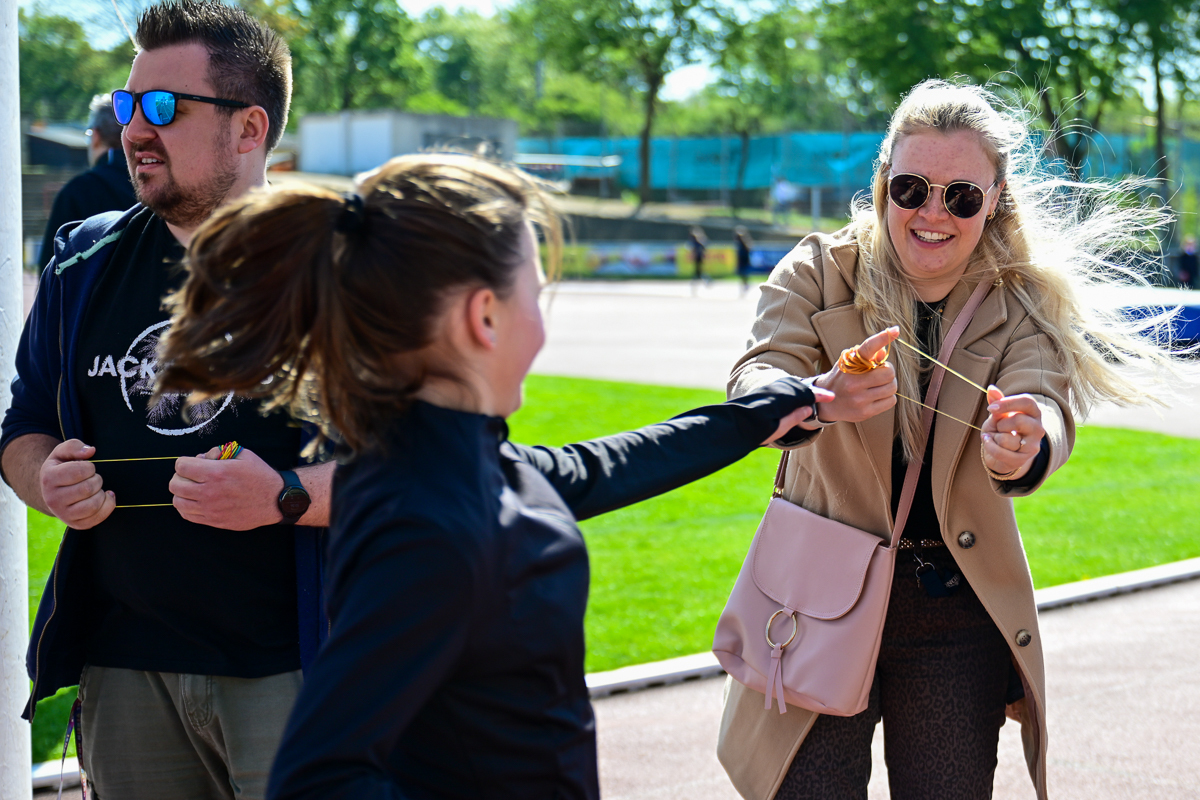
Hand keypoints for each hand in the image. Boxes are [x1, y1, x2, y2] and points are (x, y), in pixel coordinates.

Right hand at [41, 439, 114, 528]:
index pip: (79, 471)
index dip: (89, 467)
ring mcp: (63, 514)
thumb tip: (90, 451)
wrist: (53, 491)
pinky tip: (104, 497)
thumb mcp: (62, 452)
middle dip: (96, 479)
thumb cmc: (61, 468)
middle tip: (92, 478)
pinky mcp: (75, 524)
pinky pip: (97, 518)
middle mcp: (52, 499)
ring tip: (96, 489)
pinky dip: (107, 506)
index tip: (87, 468)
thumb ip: (74, 446)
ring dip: (101, 494)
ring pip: (93, 505)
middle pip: (88, 488)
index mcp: (49, 478)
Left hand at [170, 446, 284, 529]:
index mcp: (216, 472)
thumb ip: (219, 451)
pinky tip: (196, 501)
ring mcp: (210, 508)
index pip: (181, 466)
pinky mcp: (214, 521)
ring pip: (178, 501)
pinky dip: (186, 507)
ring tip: (193, 489)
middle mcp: (209, 491)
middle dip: (180, 477)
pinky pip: (187, 515)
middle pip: (175, 484)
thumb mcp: (243, 454)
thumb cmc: (259, 475)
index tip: (194, 464)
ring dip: (182, 493)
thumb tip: (202, 457)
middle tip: (191, 476)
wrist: (275, 500)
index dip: (185, 462)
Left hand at [761, 386, 835, 444]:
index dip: (819, 396)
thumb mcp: (779, 428)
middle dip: (812, 392)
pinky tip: (794, 396)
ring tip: (811, 397)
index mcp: (784, 400)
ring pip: (790, 386)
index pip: (806, 395)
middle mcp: (776, 391)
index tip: (831, 397)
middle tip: (825, 397)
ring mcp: (769, 390)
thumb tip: (808, 408)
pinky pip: (782, 387)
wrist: (734, 426)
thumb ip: (794, 417)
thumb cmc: (757, 430)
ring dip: (802, 390)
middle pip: (799, 388)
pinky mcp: (763, 392)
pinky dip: (792, 390)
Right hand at [810, 327, 899, 423]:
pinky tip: (875, 396)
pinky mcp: (864, 413)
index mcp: (849, 364)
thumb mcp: (848, 362)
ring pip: (892, 388)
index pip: (869, 347)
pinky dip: (887, 398)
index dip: (882, 338)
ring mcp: (859, 399)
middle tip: (879, 374)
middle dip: (888, 372)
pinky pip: (891, 401)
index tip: (895, 330)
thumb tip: (884, 352)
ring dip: (888, 385)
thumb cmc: (842, 378)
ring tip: (876, 386)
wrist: (825, 403)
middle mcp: (853, 381)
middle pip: (889, 372)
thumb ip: (866, 356)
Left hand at [980, 386, 1044, 479]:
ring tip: (996, 437)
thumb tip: (991, 388)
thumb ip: (997, 402)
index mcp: (1034, 412)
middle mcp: (1038, 428)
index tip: (991, 408)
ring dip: (994, 437)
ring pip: (1007, 439)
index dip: (1008, 403)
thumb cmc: (1001, 429)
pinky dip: (989, 446)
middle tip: (998, 427)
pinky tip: (989, 443)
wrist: (1001, 453)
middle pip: (1019, 420)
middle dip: (1001, 424)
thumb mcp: (998, 414)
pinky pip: (1000, 452)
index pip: (1027, 402)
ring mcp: (1033, 445)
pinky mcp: (1023, 459)